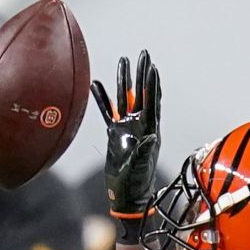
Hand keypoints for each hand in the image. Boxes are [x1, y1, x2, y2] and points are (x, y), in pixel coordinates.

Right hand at [90, 49, 161, 242]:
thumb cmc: (135, 183)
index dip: (151, 83)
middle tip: (142, 54)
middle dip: (141, 74)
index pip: (151, 101)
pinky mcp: (115, 135)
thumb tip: (151, 134)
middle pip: (140, 94)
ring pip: (124, 99)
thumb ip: (144, 150)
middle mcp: (139, 126)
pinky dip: (102, 100)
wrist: (127, 196)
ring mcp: (127, 128)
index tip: (151, 65)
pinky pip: (107, 113)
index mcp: (148, 130)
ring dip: (123, 81)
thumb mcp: (140, 166)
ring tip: (123, 61)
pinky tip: (97, 85)